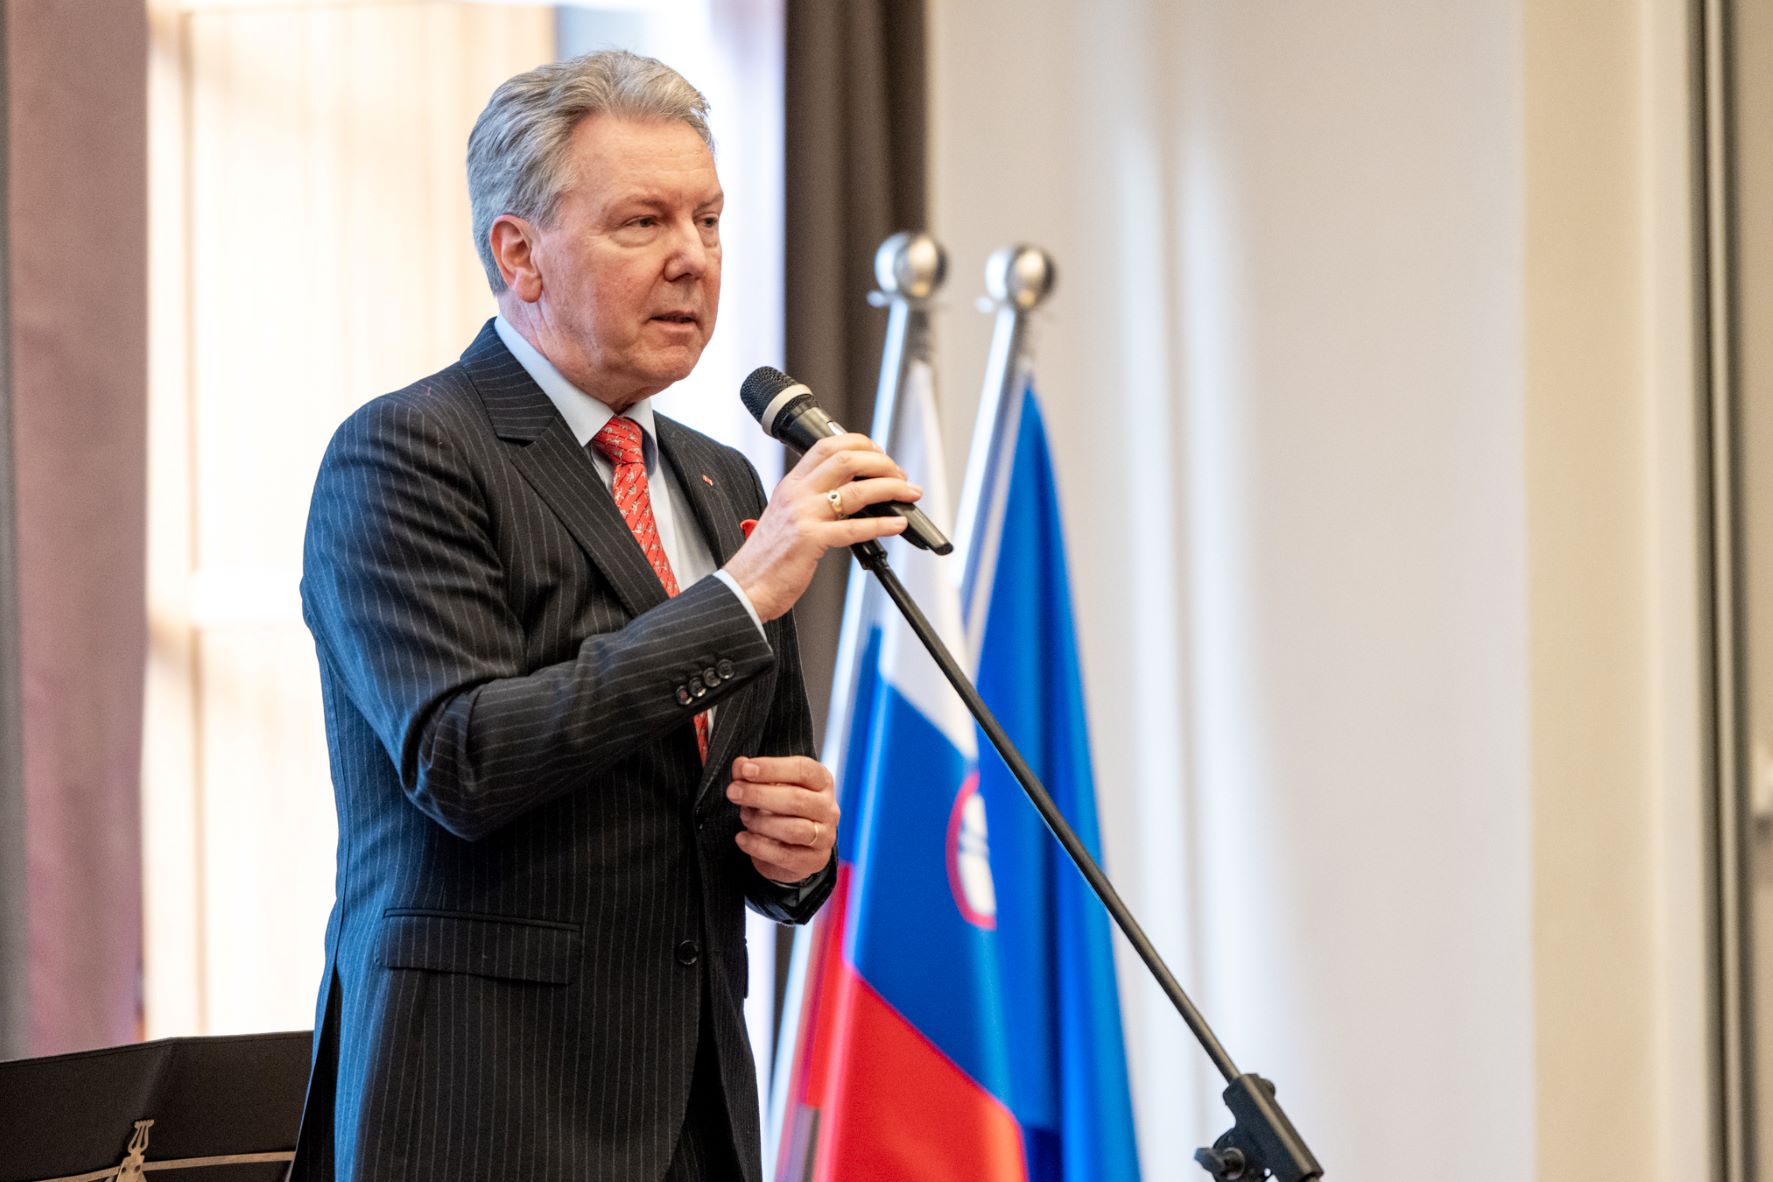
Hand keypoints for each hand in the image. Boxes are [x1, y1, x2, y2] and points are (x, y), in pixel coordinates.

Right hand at [722, 434, 921, 620]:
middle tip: (900, 476)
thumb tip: (852, 496)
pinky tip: (897, 524)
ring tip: (909, 494)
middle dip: (882, 463)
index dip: (860, 444)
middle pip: (847, 460)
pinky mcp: (810, 541)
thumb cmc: (767, 558)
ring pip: (856, 490)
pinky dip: (882, 524)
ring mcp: (803, 515)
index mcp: (791, 484)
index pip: (827, 446)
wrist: (745, 587)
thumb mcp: (786, 516)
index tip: (880, 454)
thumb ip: (812, 502)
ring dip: (891, 489)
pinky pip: (854, 528)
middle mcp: (797, 494)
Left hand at [727, 755, 838, 883]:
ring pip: (794, 829)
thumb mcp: (767, 786)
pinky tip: (742, 838)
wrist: (794, 846)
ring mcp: (825, 836)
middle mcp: (828, 808)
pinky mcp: (815, 860)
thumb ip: (752, 775)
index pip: (803, 770)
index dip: (773, 768)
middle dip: (759, 795)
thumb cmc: (781, 808)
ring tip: (744, 816)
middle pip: (797, 799)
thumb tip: (740, 765)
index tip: (745, 770)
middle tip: (733, 792)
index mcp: (822, 782)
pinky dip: (758, 847)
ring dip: (761, 822)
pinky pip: (785, 856)